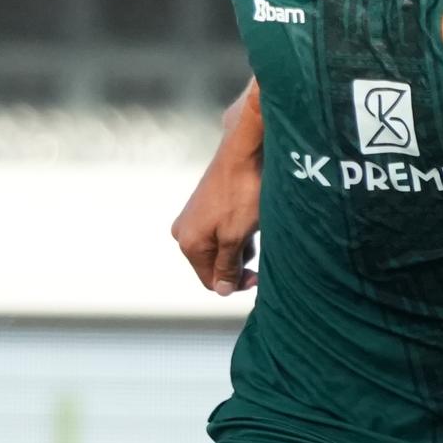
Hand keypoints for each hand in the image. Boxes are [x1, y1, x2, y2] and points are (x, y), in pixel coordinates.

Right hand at [169, 98, 262, 294]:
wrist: (244, 152)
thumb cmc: (242, 194)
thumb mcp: (236, 238)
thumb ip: (227, 266)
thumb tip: (222, 290)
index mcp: (189, 243)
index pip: (211, 281)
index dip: (236, 283)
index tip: (258, 275)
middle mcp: (184, 231)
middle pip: (214, 264)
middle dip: (238, 261)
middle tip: (257, 246)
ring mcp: (192, 217)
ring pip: (220, 247)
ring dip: (240, 244)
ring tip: (252, 226)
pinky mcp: (204, 205)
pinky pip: (221, 230)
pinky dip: (237, 229)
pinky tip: (248, 215)